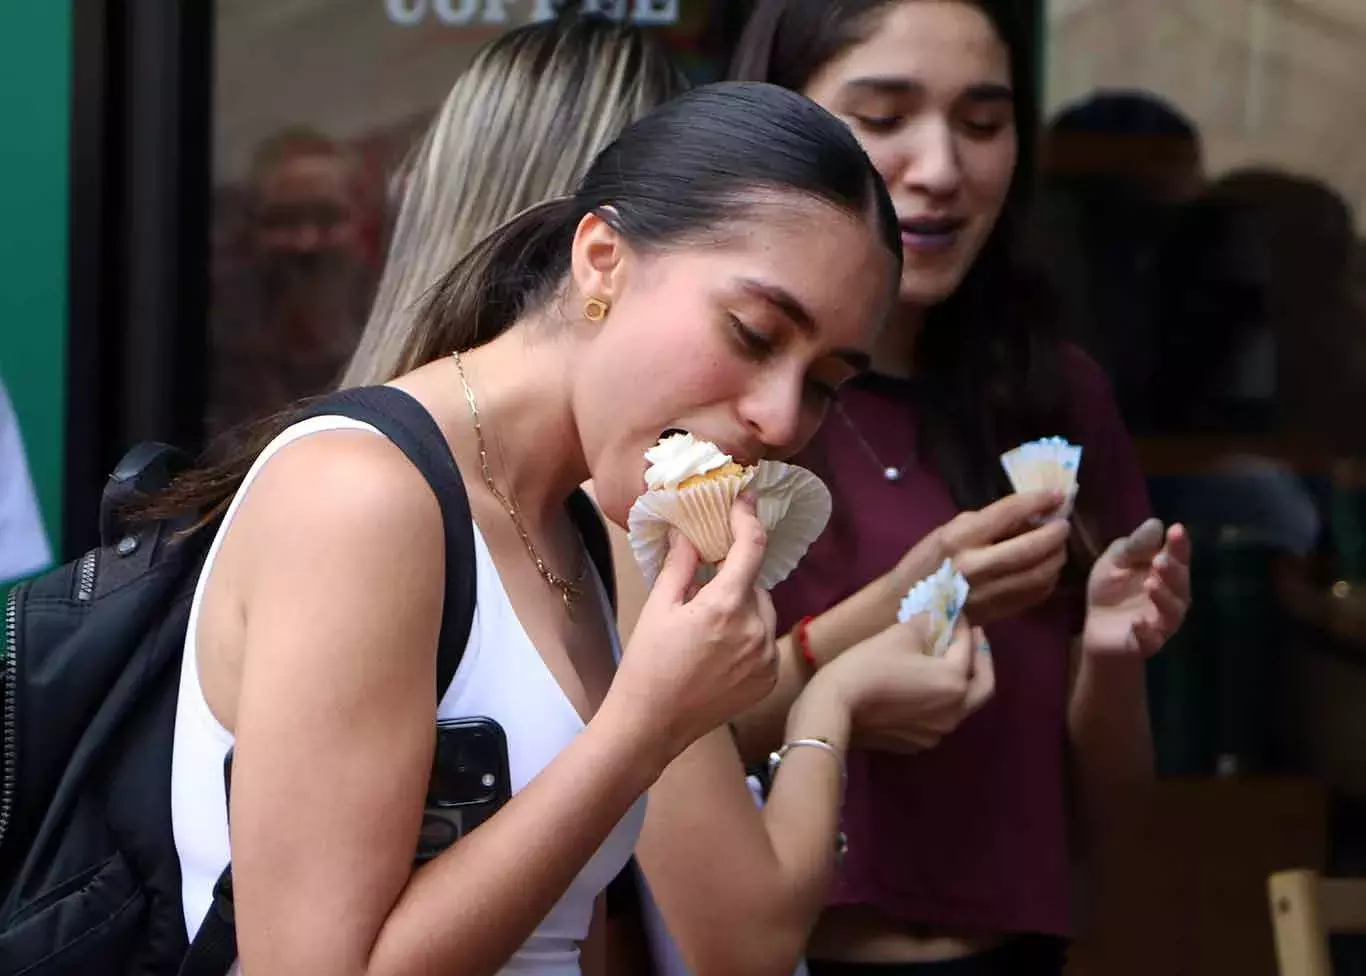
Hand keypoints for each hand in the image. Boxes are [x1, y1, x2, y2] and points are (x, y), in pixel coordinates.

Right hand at [607, 495, 778, 760]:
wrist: (651, 724)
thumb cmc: (647, 665)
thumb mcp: (659, 607)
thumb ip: (681, 566)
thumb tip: (688, 532)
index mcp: (724, 607)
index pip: (750, 548)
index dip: (748, 518)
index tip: (745, 499)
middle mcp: (754, 630)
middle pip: (754, 583)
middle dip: (732, 581)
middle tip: (701, 596)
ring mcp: (766, 657)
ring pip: (762, 612)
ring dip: (742, 609)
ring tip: (707, 631)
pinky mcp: (769, 678)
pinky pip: (765, 640)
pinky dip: (749, 636)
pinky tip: (718, 652)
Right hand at [814, 614, 994, 753]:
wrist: (833, 709)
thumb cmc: (868, 666)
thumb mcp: (899, 635)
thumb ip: (925, 624)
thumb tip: (933, 619)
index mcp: (954, 681)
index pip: (967, 647)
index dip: (963, 625)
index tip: (956, 612)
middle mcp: (954, 712)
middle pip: (983, 685)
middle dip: (981, 659)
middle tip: (973, 639)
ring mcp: (936, 732)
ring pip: (962, 705)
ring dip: (961, 682)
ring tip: (947, 662)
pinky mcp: (916, 743)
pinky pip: (939, 718)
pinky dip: (940, 700)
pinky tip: (923, 688)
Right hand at [893, 491, 1070, 625]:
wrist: (905, 608)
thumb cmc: (926, 563)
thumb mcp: (949, 531)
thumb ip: (987, 523)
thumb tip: (1030, 513)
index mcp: (959, 539)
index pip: (1008, 513)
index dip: (1038, 501)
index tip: (1057, 494)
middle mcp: (976, 566)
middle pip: (1032, 548)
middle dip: (1056, 533)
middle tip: (1063, 523)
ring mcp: (990, 593)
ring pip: (1040, 574)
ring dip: (1056, 556)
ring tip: (1057, 545)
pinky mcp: (998, 612)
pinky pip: (1036, 594)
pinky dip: (1049, 578)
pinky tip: (1046, 568)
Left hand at [1083, 519, 1191, 656]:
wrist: (1097, 631)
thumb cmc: (1111, 591)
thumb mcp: (1114, 562)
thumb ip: (1133, 546)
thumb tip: (1156, 524)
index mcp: (1165, 574)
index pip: (1177, 557)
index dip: (1179, 545)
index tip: (1176, 529)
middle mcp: (1171, 597)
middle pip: (1180, 584)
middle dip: (1173, 571)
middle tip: (1160, 560)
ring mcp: (1161, 622)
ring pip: (1172, 611)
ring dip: (1163, 597)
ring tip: (1151, 584)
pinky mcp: (1148, 643)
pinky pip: (1151, 638)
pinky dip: (1145, 631)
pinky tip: (1137, 621)